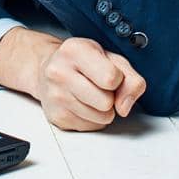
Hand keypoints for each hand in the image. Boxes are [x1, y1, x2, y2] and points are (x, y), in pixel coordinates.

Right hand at [0, 29, 145, 130]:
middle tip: (98, 85)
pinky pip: (91, 127)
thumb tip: (125, 107)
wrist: (48, 68)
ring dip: (102, 110)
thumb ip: (131, 79)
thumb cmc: (83, 62)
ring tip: (89, 94)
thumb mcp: (112, 59)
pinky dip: (92, 118)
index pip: (111, 78)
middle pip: (106, 102)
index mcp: (74, 50)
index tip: (107, 73)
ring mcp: (55, 96)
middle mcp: (59, 72)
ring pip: (101, 117)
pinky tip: (81, 103)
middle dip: (110, 97)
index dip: (117, 80)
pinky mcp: (56, 116)